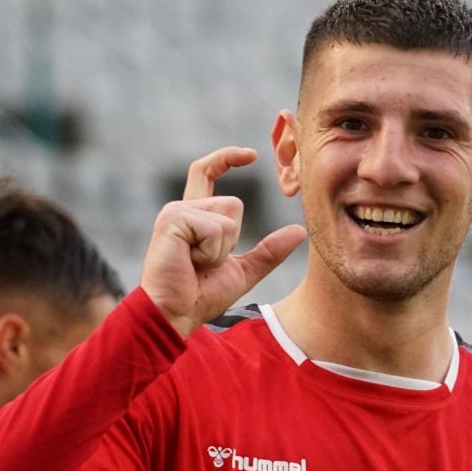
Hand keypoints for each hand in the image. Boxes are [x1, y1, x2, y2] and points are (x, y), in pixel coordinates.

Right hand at [140, 147, 305, 336]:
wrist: (174, 315)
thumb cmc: (200, 297)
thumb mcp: (243, 271)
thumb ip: (268, 251)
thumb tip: (299, 231)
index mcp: (194, 216)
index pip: (206, 173)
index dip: (227, 158)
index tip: (252, 155)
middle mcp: (182, 209)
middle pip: (234, 203)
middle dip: (232, 239)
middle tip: (205, 264)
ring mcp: (175, 212)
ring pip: (228, 214)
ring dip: (221, 248)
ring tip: (195, 264)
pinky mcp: (172, 220)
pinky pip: (215, 228)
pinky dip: (211, 252)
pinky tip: (189, 263)